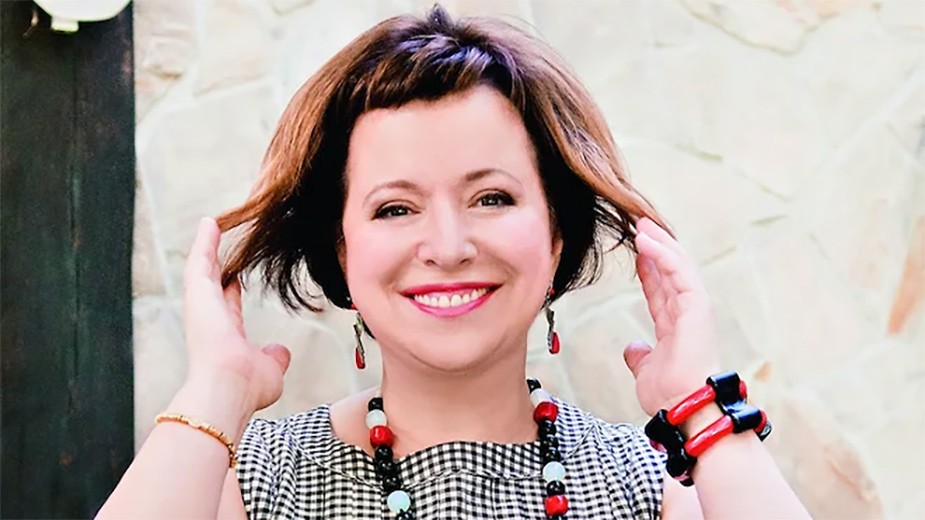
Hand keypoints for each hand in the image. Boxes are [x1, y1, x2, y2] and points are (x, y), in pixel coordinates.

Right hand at [182, 217, 290, 417]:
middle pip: (212, 286)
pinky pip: (199, 260)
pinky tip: (209, 223)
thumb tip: (279, 352)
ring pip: (203, 270)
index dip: (232, 294)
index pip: (229, 309)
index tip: (236, 280)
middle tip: (217, 244)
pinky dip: (204, 242)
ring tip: (211, 224)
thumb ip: (274, 359)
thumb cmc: (247, 388)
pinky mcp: (197, 294)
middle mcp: (210, 321)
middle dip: (216, 265)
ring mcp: (202, 307)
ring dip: (206, 247)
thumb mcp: (270, 370)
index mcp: (226, 338)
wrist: (229, 388)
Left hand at [623, 217, 720, 415]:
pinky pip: (680, 273)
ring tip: (641, 225)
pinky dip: (663, 255)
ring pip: (678, 266)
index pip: (661, 290)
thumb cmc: (669, 397)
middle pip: (671, 272)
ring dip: (659, 244)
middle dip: (656, 248)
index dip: (649, 269)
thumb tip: (632, 348)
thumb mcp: (646, 371)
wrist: (684, 409)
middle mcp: (688, 315)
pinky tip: (646, 241)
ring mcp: (695, 309)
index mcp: (677, 327)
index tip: (636, 249)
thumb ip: (640, 357)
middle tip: (639, 225)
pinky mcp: (699, 307)